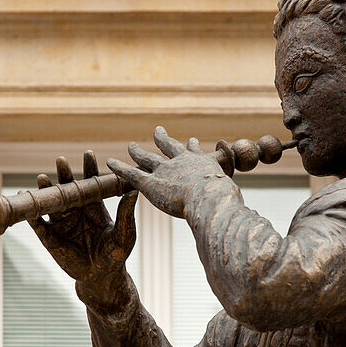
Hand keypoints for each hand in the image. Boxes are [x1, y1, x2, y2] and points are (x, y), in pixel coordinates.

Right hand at [28, 151, 138, 295]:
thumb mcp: (124, 232)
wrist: (102, 276)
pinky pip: (38, 224)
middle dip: (64, 174)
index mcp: (94, 206)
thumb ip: (126, 212)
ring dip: (46, 189)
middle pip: (68, 188)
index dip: (89, 168)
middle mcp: (76, 210)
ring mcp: (62, 223)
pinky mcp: (50, 237)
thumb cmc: (116, 253)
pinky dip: (31, 214)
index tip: (89, 154)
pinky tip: (26, 203)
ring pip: (52, 202)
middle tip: (61, 160)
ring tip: (42, 178)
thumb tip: (134, 191)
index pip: (91, 182)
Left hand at [107, 127, 224, 218]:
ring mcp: (164, 171)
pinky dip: (120, 168)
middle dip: (163, 139)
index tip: (191, 140)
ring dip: (137, 152)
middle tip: (158, 131)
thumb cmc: (222, 199)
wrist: (209, 196)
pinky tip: (110, 162)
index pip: (194, 152)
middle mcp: (181, 162)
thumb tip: (235, 216)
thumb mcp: (227, 196)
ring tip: (130, 146)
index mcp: (200, 163)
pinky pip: (131, 174)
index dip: (192, 147)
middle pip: (169, 147)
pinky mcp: (149, 183)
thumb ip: (226, 203)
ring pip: (147, 158)